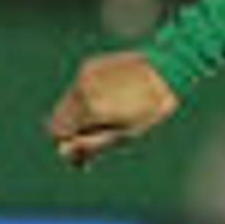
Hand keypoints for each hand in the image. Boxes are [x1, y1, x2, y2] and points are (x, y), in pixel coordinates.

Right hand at [48, 50, 178, 168]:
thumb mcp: (125, 135)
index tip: (85, 158)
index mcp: (90, 109)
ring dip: (79, 115)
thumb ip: (91, 145)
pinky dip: (87, 98)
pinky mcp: (90, 65)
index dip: (67, 146)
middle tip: (95, 142)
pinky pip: (79, 88)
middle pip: (58, 116)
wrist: (167, 71)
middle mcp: (82, 89)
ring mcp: (85, 75)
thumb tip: (63, 152)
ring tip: (106, 120)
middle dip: (71, 131)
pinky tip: (110, 100)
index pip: (57, 132)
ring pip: (67, 102)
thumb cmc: (150, 109)